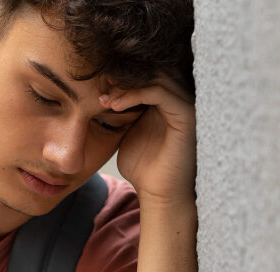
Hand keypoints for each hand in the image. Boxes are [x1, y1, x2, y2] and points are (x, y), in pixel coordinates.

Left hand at [100, 78, 196, 206]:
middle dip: (120, 77)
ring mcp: (184, 104)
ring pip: (154, 77)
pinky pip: (160, 92)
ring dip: (124, 85)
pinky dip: (135, 94)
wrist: (159, 194)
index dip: (117, 77)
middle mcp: (177, 99)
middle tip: (96, 87)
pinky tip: (115, 105)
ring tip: (103, 99)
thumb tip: (97, 94)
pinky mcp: (186, 115)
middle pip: (150, 70)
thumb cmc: (142, 168)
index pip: (143, 74)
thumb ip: (119, 112)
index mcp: (164, 101)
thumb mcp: (124, 133)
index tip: (92, 87)